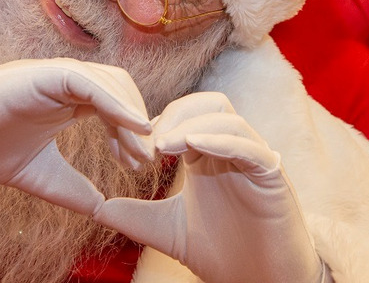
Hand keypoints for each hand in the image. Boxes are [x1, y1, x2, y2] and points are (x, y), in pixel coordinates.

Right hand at [0, 58, 153, 215]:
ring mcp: (50, 75)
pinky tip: (132, 125)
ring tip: (138, 150)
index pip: (113, 104)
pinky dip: (113, 100)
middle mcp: (61, 83)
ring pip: (108, 80)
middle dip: (137, 122)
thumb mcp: (38, 175)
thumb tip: (104, 209)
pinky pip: (86, 80)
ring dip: (130, 113)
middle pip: (119, 88)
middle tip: (144, 160)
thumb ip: (71, 187)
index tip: (137, 165)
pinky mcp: (37, 75)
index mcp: (64, 101)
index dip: (131, 132)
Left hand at [93, 91, 324, 282]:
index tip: (128, 141)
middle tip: (147, 138)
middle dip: (175, 113)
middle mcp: (230, 149)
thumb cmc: (220, 253)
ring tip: (164, 144)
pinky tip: (196, 147)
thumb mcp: (166, 230)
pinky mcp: (272, 175)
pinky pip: (251, 146)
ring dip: (193, 124)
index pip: (184, 115)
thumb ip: (135, 215)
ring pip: (227, 118)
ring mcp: (253, 159)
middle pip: (207, 103)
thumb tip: (96, 209)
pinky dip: (222, 140)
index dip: (155, 121)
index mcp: (206, 155)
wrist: (259, 282)